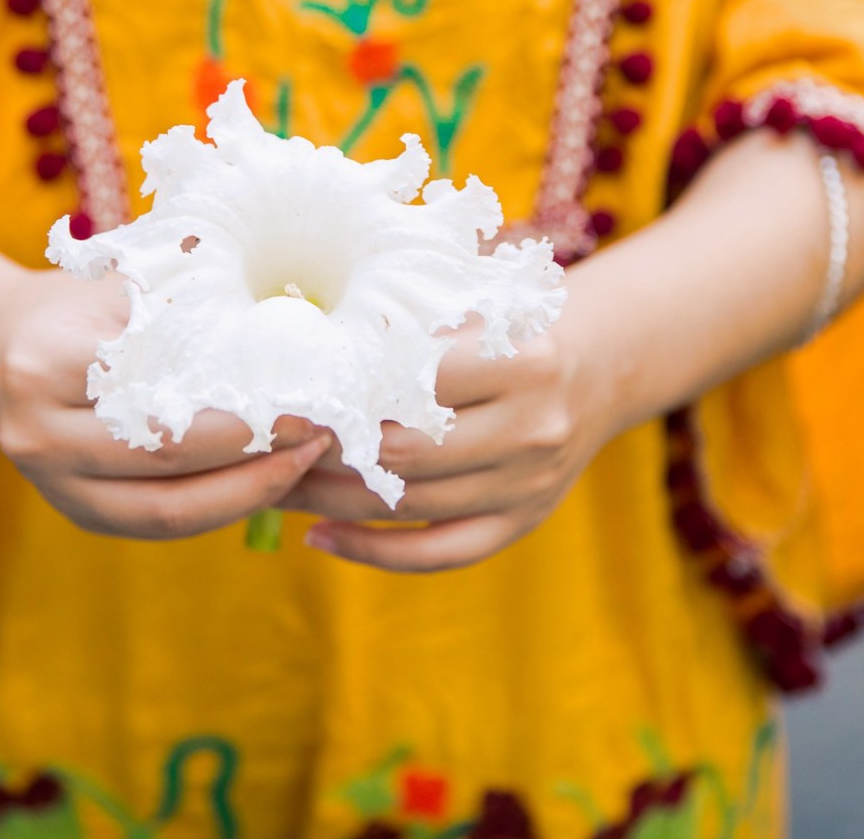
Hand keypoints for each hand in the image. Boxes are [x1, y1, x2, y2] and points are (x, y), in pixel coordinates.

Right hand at [0, 269, 330, 540]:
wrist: (2, 349)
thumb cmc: (81, 303)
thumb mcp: (123, 281)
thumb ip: (185, 297)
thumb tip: (289, 311)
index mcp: (42, 364)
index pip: (154, 391)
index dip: (235, 401)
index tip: (304, 390)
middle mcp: (36, 434)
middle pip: (164, 456)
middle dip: (254, 451)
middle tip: (321, 430)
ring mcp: (52, 484)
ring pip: (166, 509)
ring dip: (247, 493)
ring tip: (306, 462)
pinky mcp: (77, 513)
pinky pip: (158, 524)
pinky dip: (220, 508)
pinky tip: (268, 483)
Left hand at [278, 323, 618, 572]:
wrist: (599, 365)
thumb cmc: (513, 325)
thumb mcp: (476, 309)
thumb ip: (410, 330)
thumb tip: (307, 355)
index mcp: (524, 362)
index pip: (413, 385)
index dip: (345, 392)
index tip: (284, 392)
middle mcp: (534, 428)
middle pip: (406, 453)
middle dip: (325, 452)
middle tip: (264, 443)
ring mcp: (530, 484)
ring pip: (411, 505)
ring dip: (331, 500)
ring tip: (273, 485)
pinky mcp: (522, 522)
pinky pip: (439, 552)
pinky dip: (373, 553)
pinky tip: (320, 539)